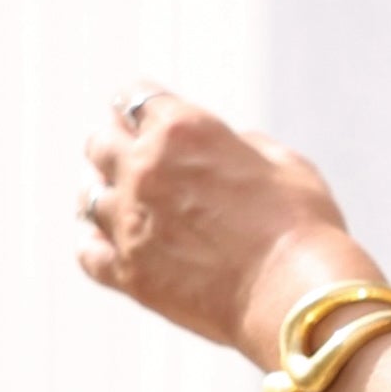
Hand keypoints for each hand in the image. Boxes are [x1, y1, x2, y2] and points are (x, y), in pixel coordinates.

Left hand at [76, 82, 363, 365]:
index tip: (148, 118)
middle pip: (100, 143)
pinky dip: (97, 245)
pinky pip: (88, 253)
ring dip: (107, 196)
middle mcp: (144, 169)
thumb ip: (244, 147)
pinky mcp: (128, 272)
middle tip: (132, 159)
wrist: (293, 294)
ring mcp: (129, 222)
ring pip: (89, 196)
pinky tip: (111, 245)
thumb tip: (232, 148)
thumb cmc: (303, 227)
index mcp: (183, 130)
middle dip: (116, 146)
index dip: (143, 107)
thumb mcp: (287, 165)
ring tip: (124, 205)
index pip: (135, 97)